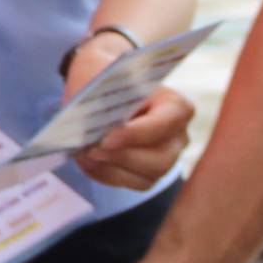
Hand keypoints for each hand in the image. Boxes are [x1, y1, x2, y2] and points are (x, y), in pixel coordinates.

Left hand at [73, 87, 192, 189]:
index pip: (164, 124)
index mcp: (175, 106)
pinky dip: (105, 174)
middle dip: (122, 157)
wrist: (102, 89)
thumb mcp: (103, 80)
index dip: (135, 135)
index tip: (106, 139)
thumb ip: (105, 100)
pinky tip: (87, 161)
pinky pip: (129, 183)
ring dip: (111, 168)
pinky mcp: (147, 175)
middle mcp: (177, 136)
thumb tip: (91, 127)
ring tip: (84, 154)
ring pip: (145, 177)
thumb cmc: (107, 79)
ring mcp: (166, 159)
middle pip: (160, 159)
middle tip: (91, 149)